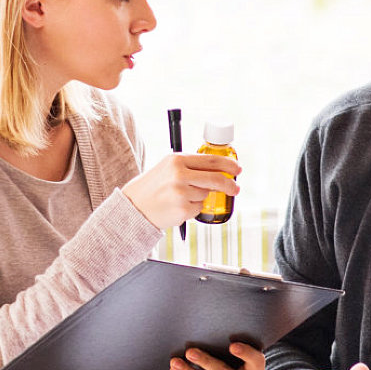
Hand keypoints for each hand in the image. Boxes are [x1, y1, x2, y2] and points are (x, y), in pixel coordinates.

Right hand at [124, 154, 240, 229]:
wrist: (133, 207)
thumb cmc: (152, 187)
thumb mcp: (168, 168)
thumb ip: (190, 166)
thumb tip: (219, 170)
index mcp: (177, 159)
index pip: (211, 160)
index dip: (228, 165)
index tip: (237, 169)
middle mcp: (179, 174)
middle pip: (216, 178)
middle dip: (230, 185)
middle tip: (235, 189)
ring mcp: (181, 192)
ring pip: (206, 194)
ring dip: (200, 197)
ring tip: (180, 197)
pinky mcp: (182, 209)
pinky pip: (198, 208)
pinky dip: (192, 209)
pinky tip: (177, 207)